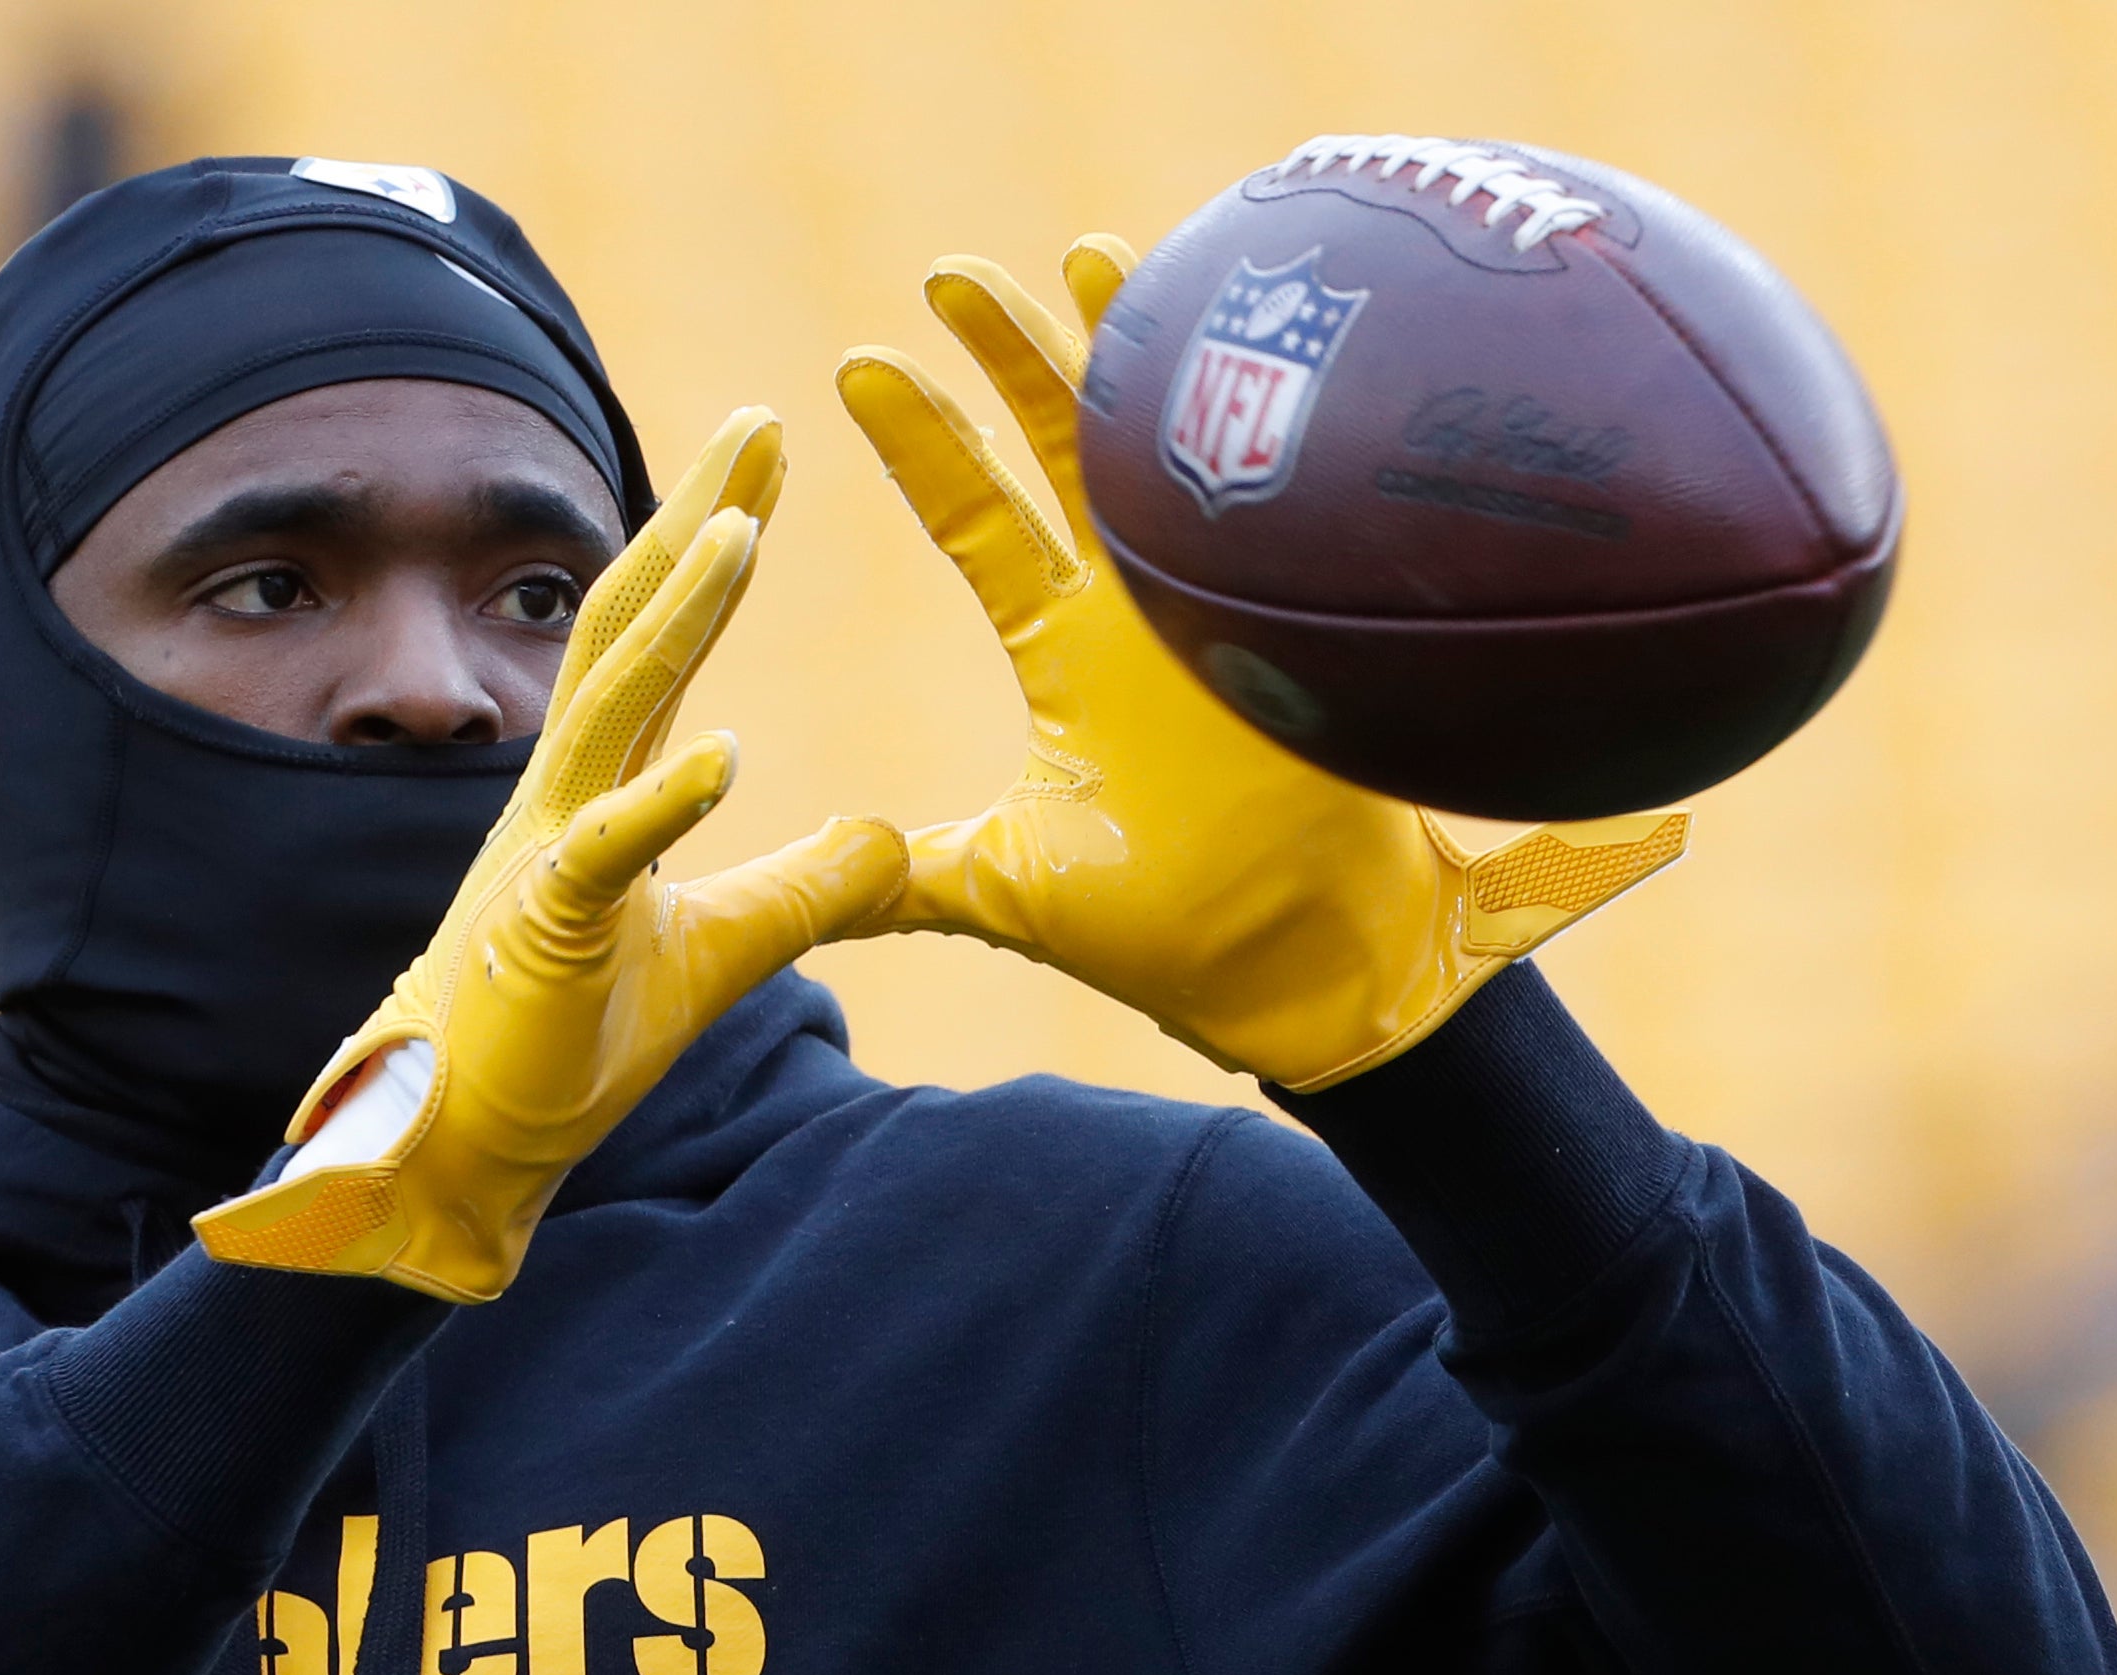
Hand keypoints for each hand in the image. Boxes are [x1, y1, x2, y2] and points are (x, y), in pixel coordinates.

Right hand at [194, 410, 908, 1300]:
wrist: (469, 1149)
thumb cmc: (567, 1044)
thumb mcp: (720, 954)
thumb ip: (801, 891)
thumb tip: (891, 840)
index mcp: (604, 792)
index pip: (661, 641)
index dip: (711, 545)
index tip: (767, 461)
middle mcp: (568, 797)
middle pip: (631, 631)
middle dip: (693, 524)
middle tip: (760, 425)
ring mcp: (549, 854)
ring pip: (615, 707)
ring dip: (679, 618)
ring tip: (740, 531)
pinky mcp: (546, 930)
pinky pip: (606, 850)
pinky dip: (663, 799)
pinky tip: (725, 752)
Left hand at [837, 243, 1684, 1089]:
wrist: (1296, 977)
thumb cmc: (1169, 938)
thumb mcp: (1005, 892)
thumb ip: (911, 871)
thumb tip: (820, 878)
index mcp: (1062, 655)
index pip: (977, 520)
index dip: (923, 443)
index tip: (858, 366)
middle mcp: (1130, 608)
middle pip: (1059, 451)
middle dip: (1010, 356)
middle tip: (949, 274)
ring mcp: (1209, 601)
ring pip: (1156, 448)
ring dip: (1117, 352)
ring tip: (1077, 254)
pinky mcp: (1279, 619)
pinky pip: (1255, 490)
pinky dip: (1235, 407)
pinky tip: (1204, 319)